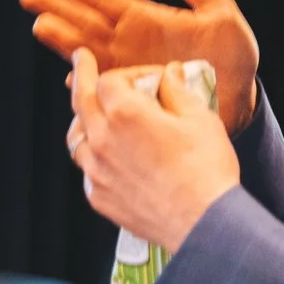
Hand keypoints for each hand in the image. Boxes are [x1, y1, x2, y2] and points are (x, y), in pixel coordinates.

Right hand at [21, 0, 259, 129]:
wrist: (243, 100)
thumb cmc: (233, 56)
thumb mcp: (219, 11)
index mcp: (142, 19)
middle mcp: (127, 45)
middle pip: (83, 22)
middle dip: (56, 7)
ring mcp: (126, 73)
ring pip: (87, 53)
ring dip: (63, 40)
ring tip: (40, 24)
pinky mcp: (133, 100)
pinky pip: (105, 90)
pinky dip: (89, 83)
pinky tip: (72, 76)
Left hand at [68, 54, 241, 252]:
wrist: (203, 222)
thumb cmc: (207, 168)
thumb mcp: (200, 118)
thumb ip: (178, 90)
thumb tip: (170, 72)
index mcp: (125, 113)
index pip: (108, 79)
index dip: (126, 73)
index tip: (145, 77)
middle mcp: (102, 139)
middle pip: (80, 100)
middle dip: (82, 76)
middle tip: (80, 61)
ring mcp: (96, 170)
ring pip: (76, 137)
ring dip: (83, 120)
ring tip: (90, 115)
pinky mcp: (98, 196)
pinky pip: (87, 169)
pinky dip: (93, 157)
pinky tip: (106, 156)